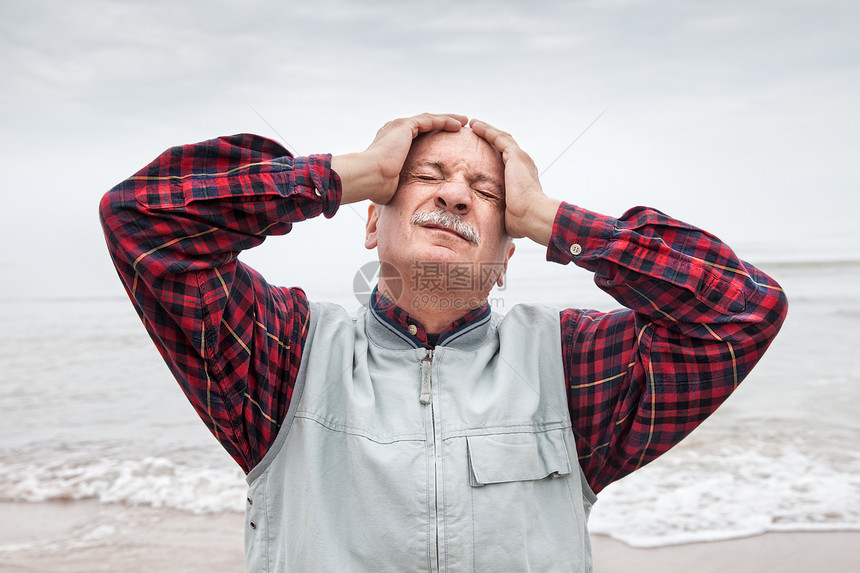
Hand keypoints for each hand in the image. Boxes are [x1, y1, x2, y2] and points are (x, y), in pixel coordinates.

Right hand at [334, 113, 467, 204]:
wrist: (368, 178)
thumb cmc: (377, 187)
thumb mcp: (392, 185)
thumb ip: (400, 185)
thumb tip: (404, 200)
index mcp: (391, 143)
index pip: (415, 137)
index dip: (432, 139)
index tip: (445, 144)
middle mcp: (394, 131)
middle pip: (424, 125)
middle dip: (441, 126)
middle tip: (457, 128)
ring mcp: (399, 127)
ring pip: (430, 120)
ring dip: (448, 120)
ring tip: (463, 122)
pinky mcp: (405, 126)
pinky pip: (431, 121)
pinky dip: (446, 121)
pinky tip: (459, 124)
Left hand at [469, 119, 560, 245]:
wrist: (533, 217)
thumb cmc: (521, 222)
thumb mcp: (507, 213)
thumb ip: (500, 210)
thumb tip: (490, 222)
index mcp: (522, 176)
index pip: (506, 159)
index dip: (494, 152)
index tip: (481, 150)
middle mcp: (523, 164)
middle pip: (504, 145)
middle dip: (490, 137)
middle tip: (476, 131)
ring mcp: (520, 159)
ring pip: (501, 138)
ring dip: (487, 130)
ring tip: (474, 125)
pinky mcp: (515, 156)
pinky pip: (498, 138)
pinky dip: (487, 130)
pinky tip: (475, 126)